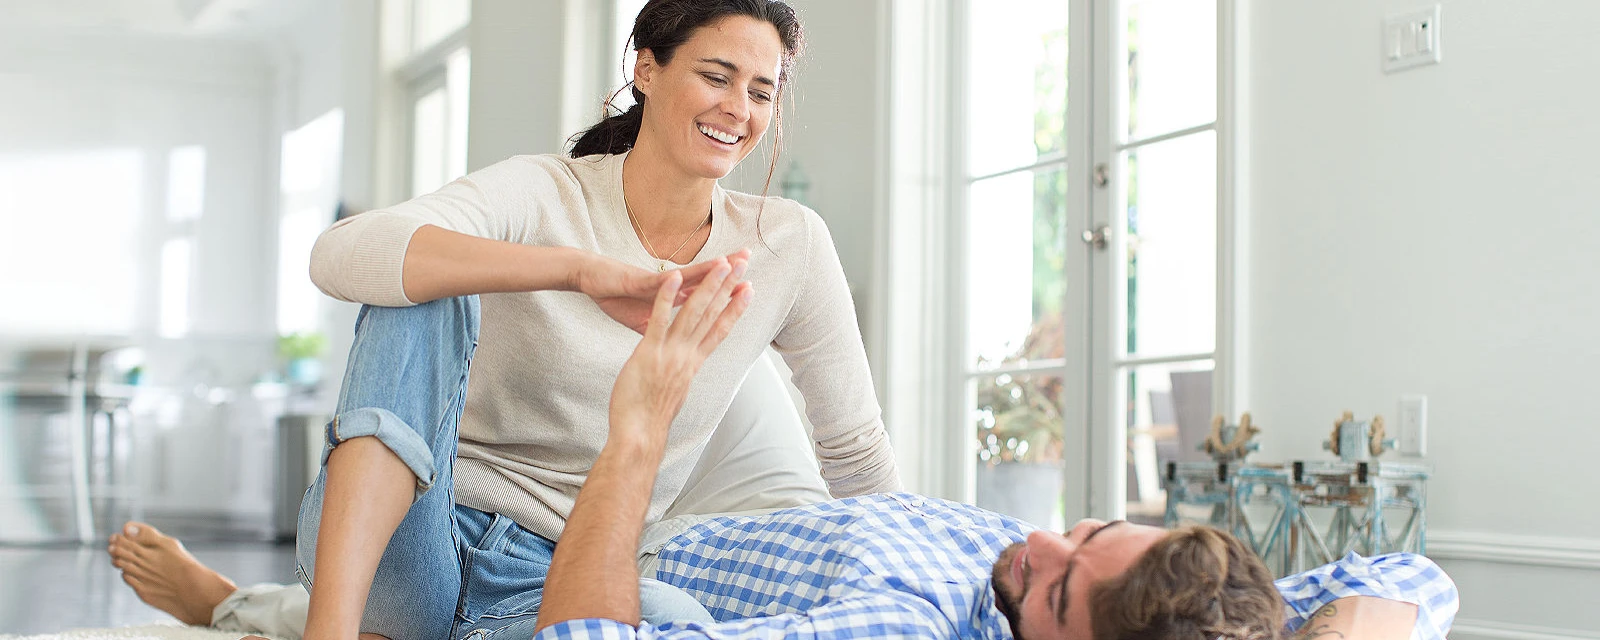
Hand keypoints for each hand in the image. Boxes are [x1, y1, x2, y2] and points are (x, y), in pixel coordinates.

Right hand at [575, 249, 750, 333]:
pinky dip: (667, 282)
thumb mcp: (640, 318)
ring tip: (729, 261)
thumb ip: (659, 325)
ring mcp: (654, 284)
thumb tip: (672, 335)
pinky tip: (680, 275)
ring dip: (707, 269)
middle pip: (703, 281)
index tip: (748, 289)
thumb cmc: (612, 294)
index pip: (705, 296)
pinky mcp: (635, 282)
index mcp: (672, 298)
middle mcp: (668, 288)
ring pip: (685, 276)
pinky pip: (654, 284)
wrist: (588, 276)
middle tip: (750, 261)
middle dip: (727, 273)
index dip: (726, 294)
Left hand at [608, 257, 752, 445]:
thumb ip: (680, 376)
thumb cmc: (650, 418)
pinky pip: (659, 320)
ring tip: (722, 263)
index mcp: (693, 364)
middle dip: (729, 288)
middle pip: (712, 315)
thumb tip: (683, 373)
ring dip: (709, 286)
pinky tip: (673, 277)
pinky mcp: (649, 352)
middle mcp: (687, 356)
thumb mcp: (673, 393)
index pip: (720, 330)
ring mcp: (670, 353)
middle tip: (744, 265)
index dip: (735, 308)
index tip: (749, 289)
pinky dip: (667, 297)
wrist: (638, 435)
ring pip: (693, 313)